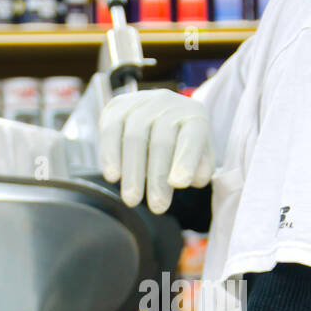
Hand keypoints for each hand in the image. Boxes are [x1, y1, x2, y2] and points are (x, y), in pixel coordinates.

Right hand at [98, 89, 215, 214]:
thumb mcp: (200, 156)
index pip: (192, 137)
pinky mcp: (117, 106)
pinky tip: (113, 176)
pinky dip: (110, 154)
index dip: (186, 159)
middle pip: (161, 141)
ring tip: (132, 200)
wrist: (161, 113)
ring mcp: (142, 102)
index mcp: (194, 116)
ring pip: (135, 136)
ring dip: (133, 172)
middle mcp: (169, 104)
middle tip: (156, 208)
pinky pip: (111, 129)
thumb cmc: (183, 144)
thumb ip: (200, 169)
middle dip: (157, 177)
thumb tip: (186, 179)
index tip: (179, 184)